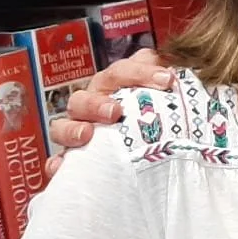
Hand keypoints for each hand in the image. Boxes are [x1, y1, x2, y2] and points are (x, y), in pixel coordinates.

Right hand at [44, 48, 174, 176]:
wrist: (149, 163)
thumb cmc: (155, 125)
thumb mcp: (165, 104)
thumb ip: (167, 85)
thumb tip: (180, 75)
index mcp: (116, 86)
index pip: (122, 72)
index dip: (141, 72)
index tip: (167, 81)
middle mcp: (94, 104)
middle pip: (85, 96)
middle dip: (98, 102)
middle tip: (115, 112)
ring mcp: (80, 130)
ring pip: (63, 124)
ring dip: (73, 128)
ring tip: (86, 135)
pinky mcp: (73, 158)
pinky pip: (57, 160)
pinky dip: (57, 163)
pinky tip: (61, 166)